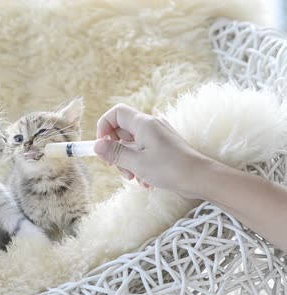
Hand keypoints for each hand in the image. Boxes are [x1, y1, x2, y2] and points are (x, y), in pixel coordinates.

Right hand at [94, 104, 211, 195]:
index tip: (102, 146)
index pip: (115, 113)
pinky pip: (142, 152)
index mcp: (143, 124)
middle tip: (114, 167)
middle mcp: (150, 126)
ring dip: (126, 161)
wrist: (200, 178)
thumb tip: (96, 146)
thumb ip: (114, 153)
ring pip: (131, 144)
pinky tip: (144, 180)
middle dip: (115, 150)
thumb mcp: (136, 163)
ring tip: (133, 177)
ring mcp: (157, 136)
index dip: (104, 127)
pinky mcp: (163, 147)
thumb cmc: (171, 169)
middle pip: (121, 131)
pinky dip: (138, 164)